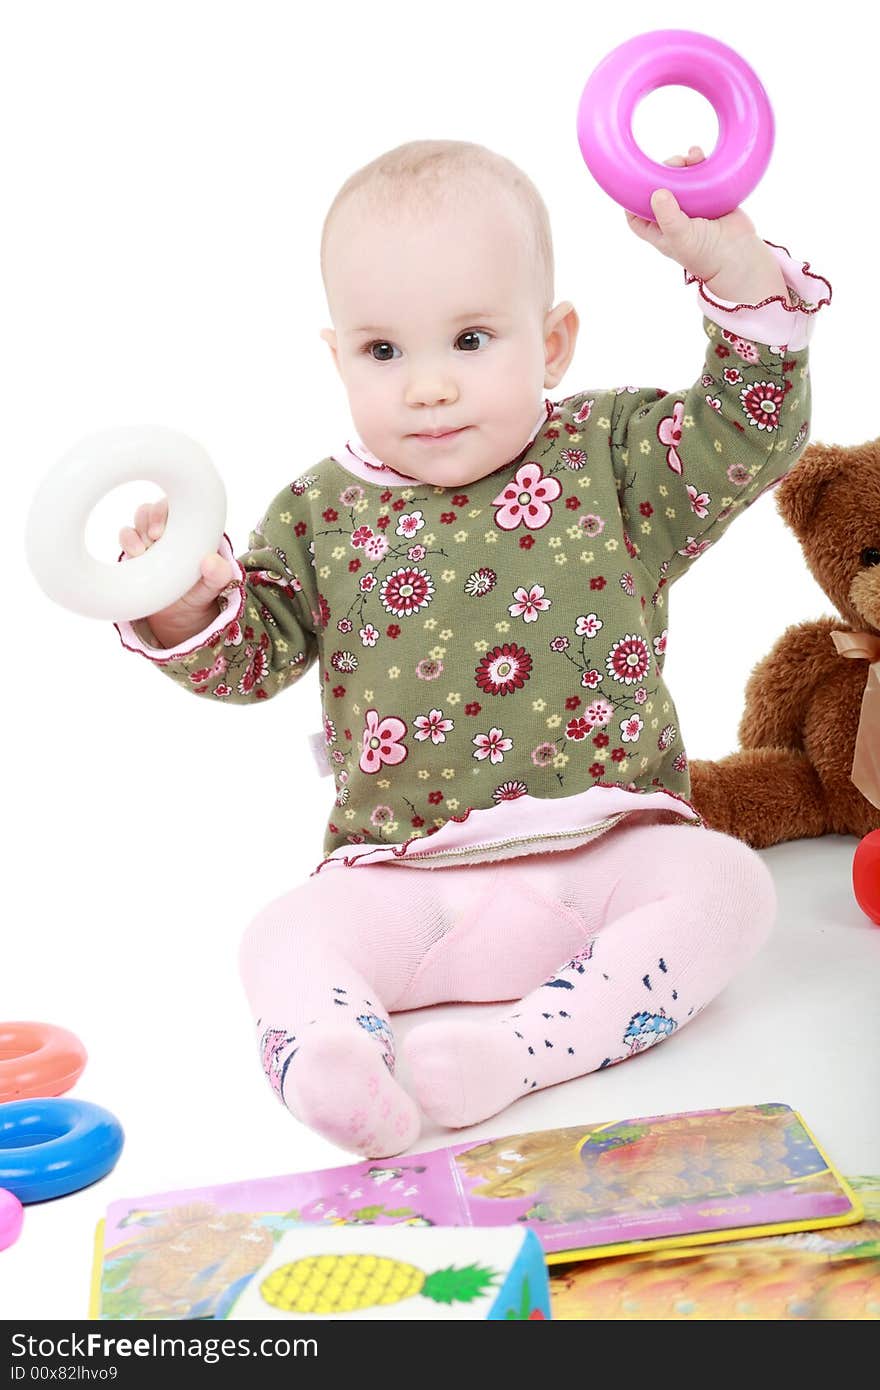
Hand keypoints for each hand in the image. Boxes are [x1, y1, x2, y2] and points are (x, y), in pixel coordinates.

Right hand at [119, 497, 234, 646]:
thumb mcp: (216, 585)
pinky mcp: (137, 548)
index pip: (182, 505)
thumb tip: (210, 561)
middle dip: (152, 518)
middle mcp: (172, 527)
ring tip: (143, 552)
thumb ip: (220, 574)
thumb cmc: (202, 590)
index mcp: (193, 527)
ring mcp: (152, 536)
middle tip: (154, 538)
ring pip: (140, 517)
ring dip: (138, 531)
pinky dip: (127, 540)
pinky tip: (134, 556)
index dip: (171, 510)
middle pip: (157, 507)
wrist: (182, 613)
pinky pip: (126, 534)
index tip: (164, 530)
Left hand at [625, 146, 787, 304]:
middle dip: (662, 172)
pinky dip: (697, 162)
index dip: (631, 197)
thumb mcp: (681, 237)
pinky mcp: (709, 195)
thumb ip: (668, 217)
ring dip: (680, 164)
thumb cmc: (706, 254)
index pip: (635, 215)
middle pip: (657, 188)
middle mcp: (672, 217)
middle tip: (674, 165)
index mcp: (658, 230)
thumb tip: (657, 193)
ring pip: (678, 178)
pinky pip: (699, 173)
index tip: (636, 179)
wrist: (739, 255)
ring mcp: (690, 205)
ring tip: (689, 159)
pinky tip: (699, 155)